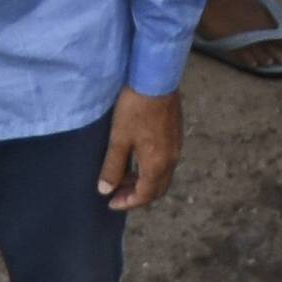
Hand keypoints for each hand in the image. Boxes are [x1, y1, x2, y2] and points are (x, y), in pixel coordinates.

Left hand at [101, 86, 181, 214]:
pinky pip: (165, 162)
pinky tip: (136, 159)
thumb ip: (112, 167)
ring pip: (162, 176)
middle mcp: (171, 160)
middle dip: (137, 195)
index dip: (127, 203)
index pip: (144, 195)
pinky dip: (150, 168)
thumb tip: (105, 190)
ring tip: (123, 176)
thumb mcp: (119, 139)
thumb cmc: (136, 108)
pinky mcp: (175, 135)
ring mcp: (176, 147)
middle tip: (117, 193)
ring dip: (143, 181)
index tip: (111, 203)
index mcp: (157, 164)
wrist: (156, 79)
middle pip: (157, 189)